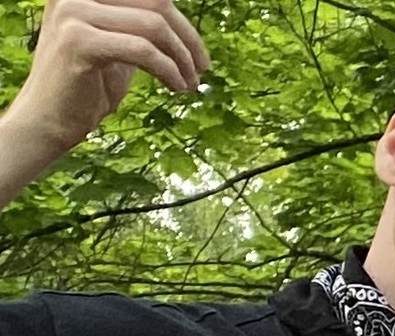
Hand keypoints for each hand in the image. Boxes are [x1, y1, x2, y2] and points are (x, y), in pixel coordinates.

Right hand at [3, 0, 207, 157]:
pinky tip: (177, 88)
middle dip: (188, 39)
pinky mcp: (78, 41)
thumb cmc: (87, 87)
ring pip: (154, 27)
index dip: (182, 23)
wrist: (49, 121)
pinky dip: (169, 70)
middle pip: (156, 5)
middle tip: (203, 69)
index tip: (198, 53)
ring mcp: (73, 13)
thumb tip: (177, 18)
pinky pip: (143, 51)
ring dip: (182, 59)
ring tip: (189, 84)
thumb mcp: (119, 46)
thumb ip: (140, 27)